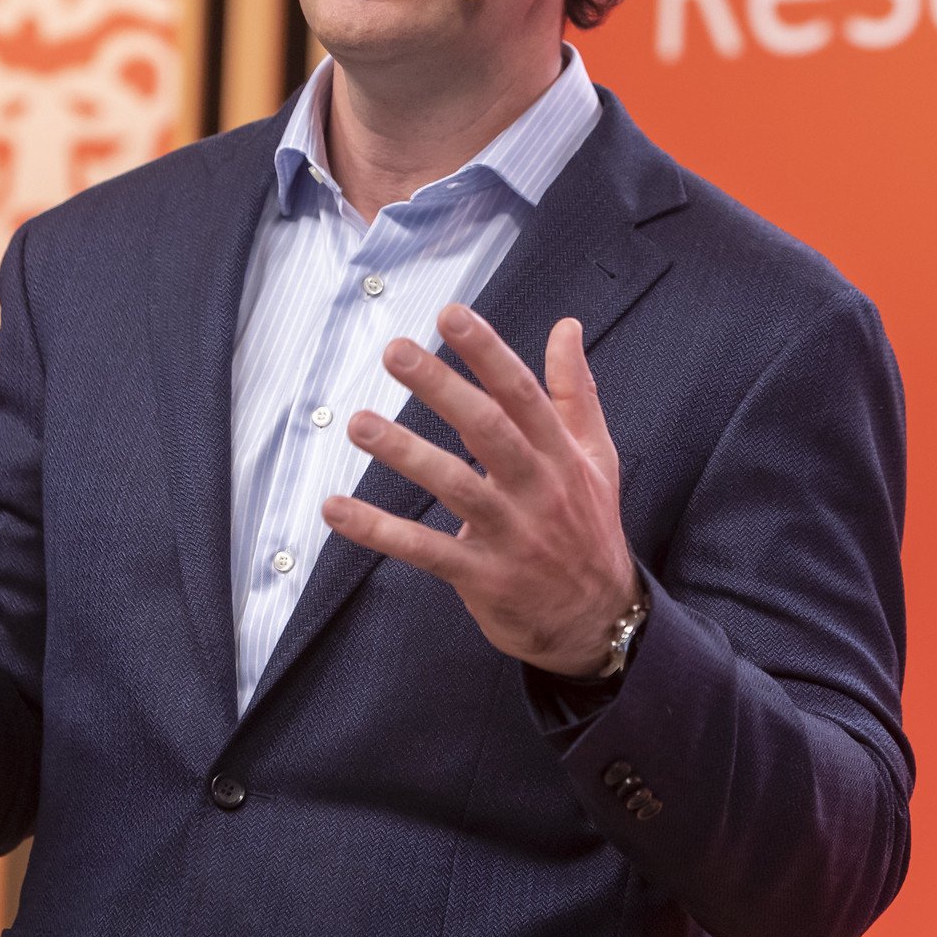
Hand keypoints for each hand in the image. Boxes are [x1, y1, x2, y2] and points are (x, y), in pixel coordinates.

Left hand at [322, 303, 639, 676]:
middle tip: (395, 351)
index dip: (487, 352)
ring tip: (358, 423)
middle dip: (440, 387)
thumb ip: (574, 391)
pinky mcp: (482, 576)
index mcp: (561, 454)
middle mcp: (537, 488)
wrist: (599, 621)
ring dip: (404, 452)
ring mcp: (510, 534)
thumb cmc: (589, 527)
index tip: (450, 315)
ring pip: (454, 486)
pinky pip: (425, 550)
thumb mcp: (597, 456)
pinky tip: (337, 508)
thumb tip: (566, 326)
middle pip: (487, 429)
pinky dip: (379, 530)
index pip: (522, 393)